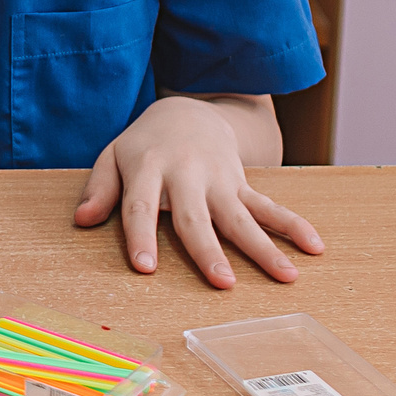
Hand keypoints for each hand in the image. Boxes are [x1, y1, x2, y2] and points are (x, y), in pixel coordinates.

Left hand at [75, 96, 322, 286]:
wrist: (188, 112)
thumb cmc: (143, 145)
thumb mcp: (112, 158)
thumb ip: (99, 189)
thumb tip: (81, 221)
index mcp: (147, 169)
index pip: (140, 207)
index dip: (141, 236)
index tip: (145, 268)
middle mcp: (185, 175)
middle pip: (196, 217)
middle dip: (209, 251)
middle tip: (222, 283)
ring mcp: (219, 179)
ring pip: (241, 216)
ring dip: (264, 247)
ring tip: (286, 277)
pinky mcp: (242, 183)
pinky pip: (270, 205)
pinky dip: (293, 225)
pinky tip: (314, 248)